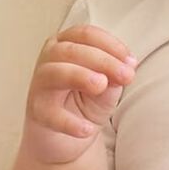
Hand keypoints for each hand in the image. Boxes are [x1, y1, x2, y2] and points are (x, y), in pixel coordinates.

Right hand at [22, 24, 137, 163]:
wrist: (67, 134)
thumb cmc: (85, 101)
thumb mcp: (107, 86)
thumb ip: (114, 77)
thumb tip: (126, 69)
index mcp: (66, 45)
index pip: (86, 34)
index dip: (110, 45)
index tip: (131, 61)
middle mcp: (49, 59)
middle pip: (72, 50)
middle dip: (103, 60)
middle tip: (126, 75)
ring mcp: (41, 84)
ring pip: (56, 73)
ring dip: (81, 76)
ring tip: (101, 85)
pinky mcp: (38, 111)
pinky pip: (52, 114)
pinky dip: (70, 123)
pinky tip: (87, 129)